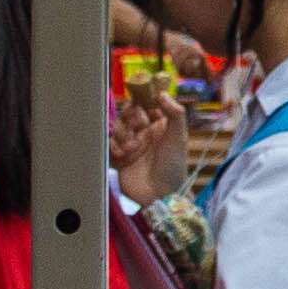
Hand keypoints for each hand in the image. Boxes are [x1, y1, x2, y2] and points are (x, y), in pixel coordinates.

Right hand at [114, 87, 190, 202]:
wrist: (160, 195)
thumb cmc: (173, 166)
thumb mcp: (178, 137)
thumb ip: (174, 113)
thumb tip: (162, 93)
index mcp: (159, 125)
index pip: (145, 105)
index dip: (140, 102)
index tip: (139, 105)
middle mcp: (144, 133)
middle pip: (128, 114)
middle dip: (129, 119)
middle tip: (137, 127)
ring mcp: (130, 145)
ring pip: (117, 127)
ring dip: (122, 134)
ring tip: (131, 149)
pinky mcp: (119, 158)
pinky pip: (108, 144)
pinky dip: (113, 147)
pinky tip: (122, 156)